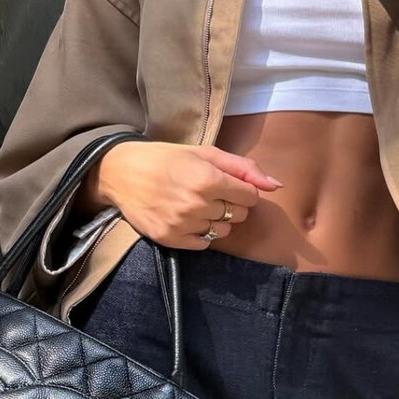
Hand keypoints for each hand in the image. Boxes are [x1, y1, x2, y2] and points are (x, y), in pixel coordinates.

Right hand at [91, 141, 282, 250]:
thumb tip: (277, 185)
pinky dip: (201, 233)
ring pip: (223, 231)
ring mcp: (183, 224)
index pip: (250, 197)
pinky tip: (187, 217)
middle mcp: (198, 204)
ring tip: (197, 204)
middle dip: (232, 204)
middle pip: (239, 214)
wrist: (121, 172)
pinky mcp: (170, 239)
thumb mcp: (205, 153)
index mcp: (208, 179)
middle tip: (210, 192)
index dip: (243, 190)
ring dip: (217, 219)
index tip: (229, 184)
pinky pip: (203, 244)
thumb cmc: (167, 158)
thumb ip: (244, 169)